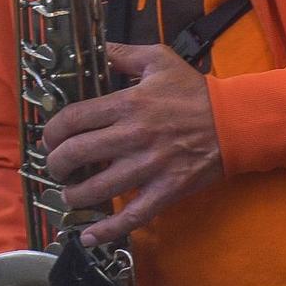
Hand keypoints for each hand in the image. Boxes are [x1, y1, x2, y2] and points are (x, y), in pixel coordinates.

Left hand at [41, 41, 222, 243]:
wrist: (236, 122)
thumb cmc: (194, 92)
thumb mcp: (159, 60)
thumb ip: (124, 53)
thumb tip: (98, 48)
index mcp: (127, 104)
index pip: (73, 120)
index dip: (52, 132)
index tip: (49, 139)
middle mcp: (132, 137)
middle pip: (78, 154)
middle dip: (56, 164)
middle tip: (55, 166)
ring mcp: (149, 167)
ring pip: (98, 188)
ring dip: (74, 195)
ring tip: (69, 193)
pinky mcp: (166, 191)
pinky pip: (132, 215)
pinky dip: (108, 229)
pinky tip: (88, 236)